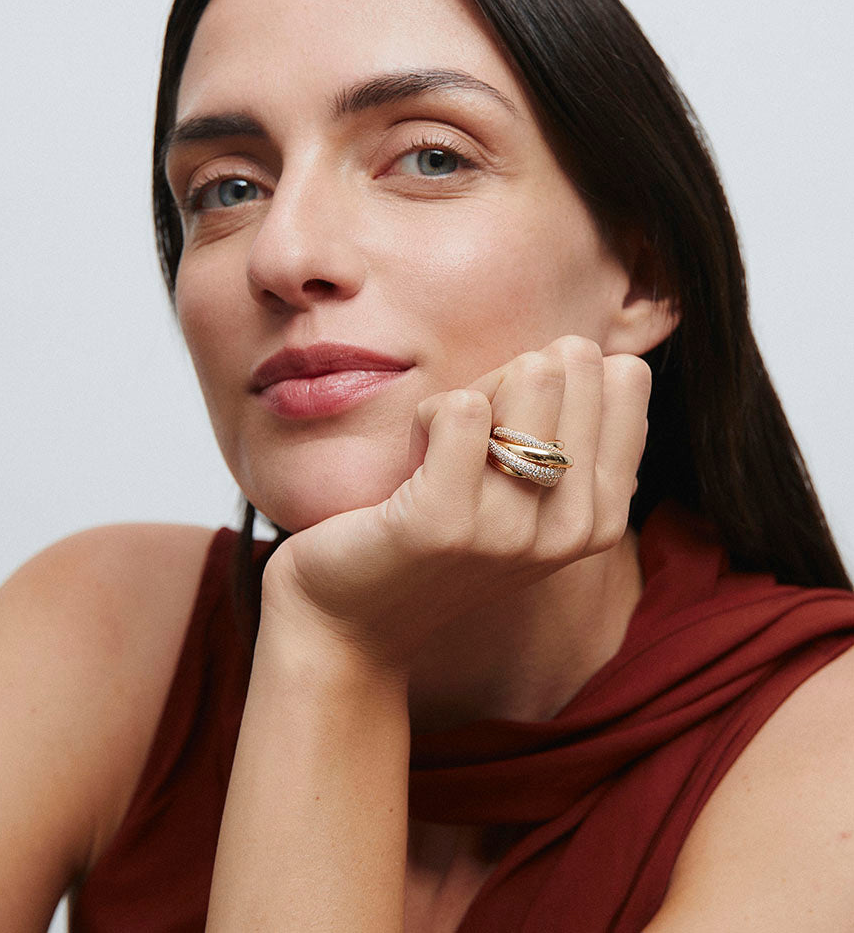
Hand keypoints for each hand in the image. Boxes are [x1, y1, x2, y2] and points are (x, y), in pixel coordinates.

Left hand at [261, 336, 650, 671]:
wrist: (352, 620)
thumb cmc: (439, 534)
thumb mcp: (527, 497)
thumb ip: (572, 436)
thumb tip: (606, 357)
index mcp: (604, 516)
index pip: (625, 376)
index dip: (557, 377)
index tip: (515, 428)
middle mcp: (573, 528)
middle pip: (571, 364)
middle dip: (510, 379)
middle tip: (470, 441)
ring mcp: (512, 530)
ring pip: (529, 376)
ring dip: (468, 395)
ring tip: (441, 455)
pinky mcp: (446, 521)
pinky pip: (461, 407)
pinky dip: (426, 416)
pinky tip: (412, 466)